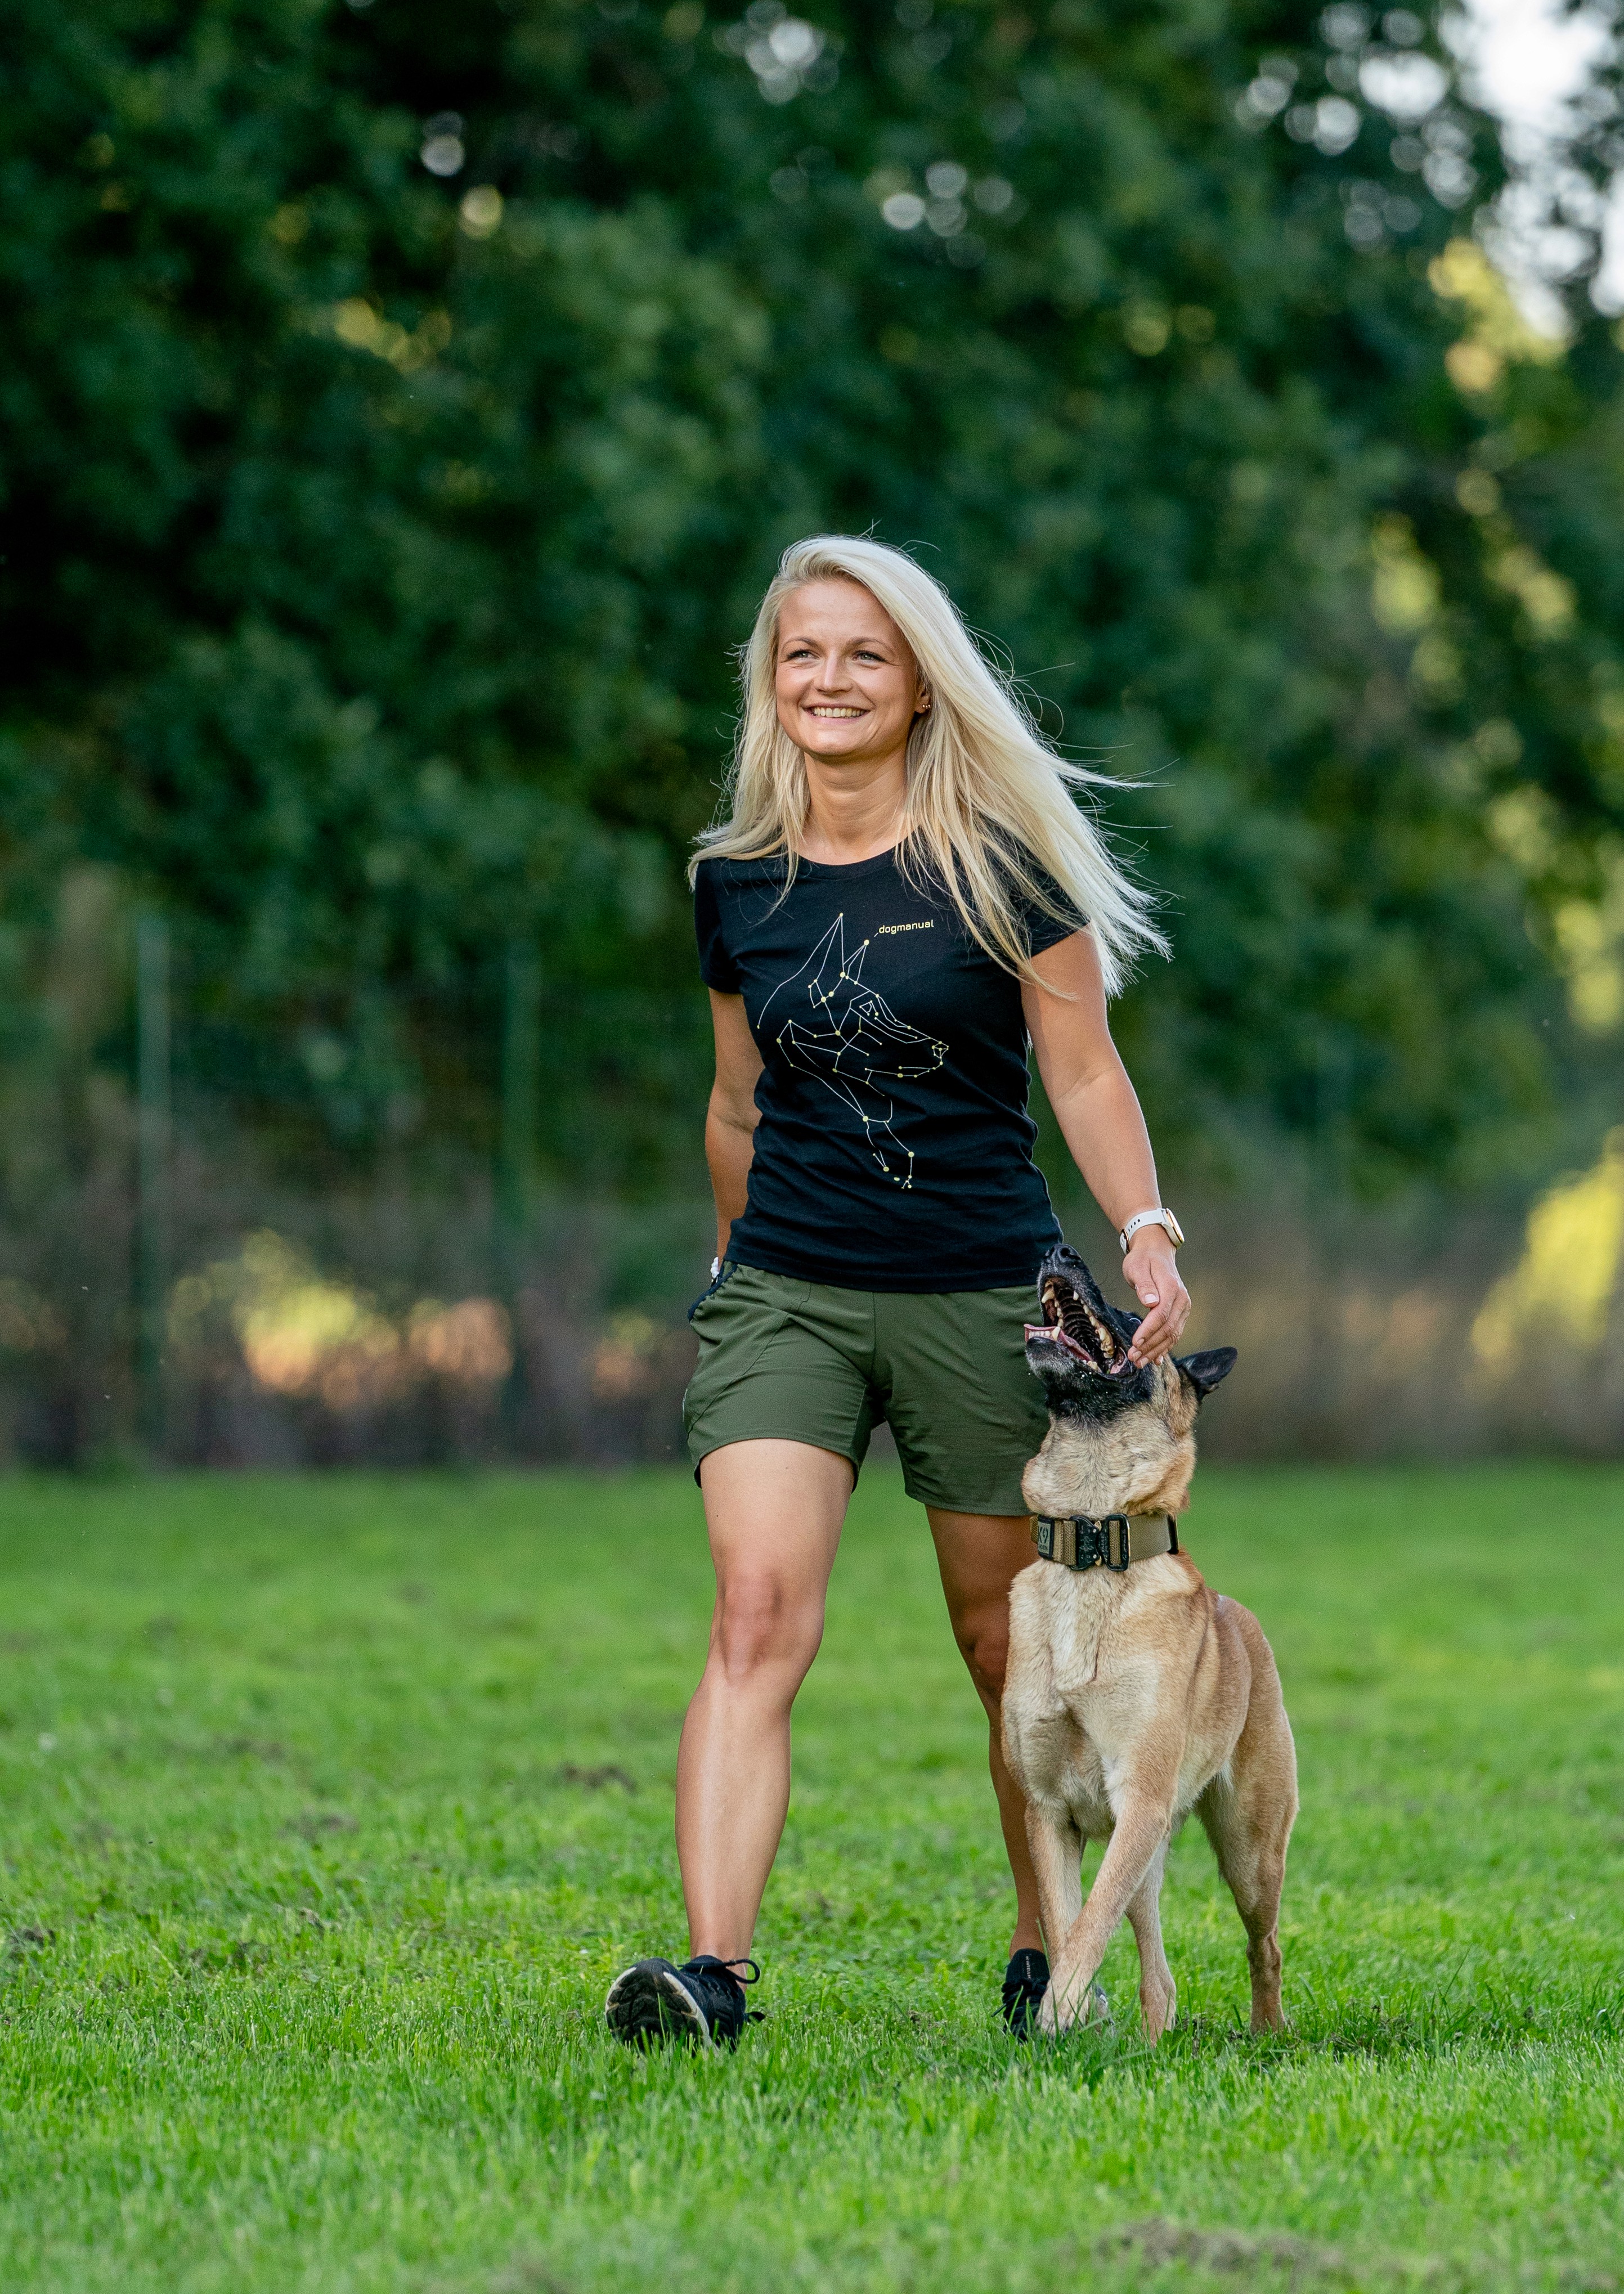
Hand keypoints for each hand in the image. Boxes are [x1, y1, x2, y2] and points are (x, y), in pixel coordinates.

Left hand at [1122, 1234, 1189, 1366]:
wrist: (1156, 1252)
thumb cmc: (1143, 1259)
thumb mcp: (1137, 1267)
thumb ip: (1144, 1284)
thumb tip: (1150, 1302)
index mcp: (1172, 1288)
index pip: (1161, 1315)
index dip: (1148, 1331)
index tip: (1134, 1343)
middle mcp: (1182, 1300)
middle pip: (1167, 1329)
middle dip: (1150, 1346)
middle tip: (1134, 1358)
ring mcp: (1183, 1308)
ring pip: (1172, 1335)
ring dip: (1156, 1351)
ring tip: (1139, 1362)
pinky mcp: (1180, 1313)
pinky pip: (1174, 1333)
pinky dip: (1164, 1347)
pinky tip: (1155, 1359)